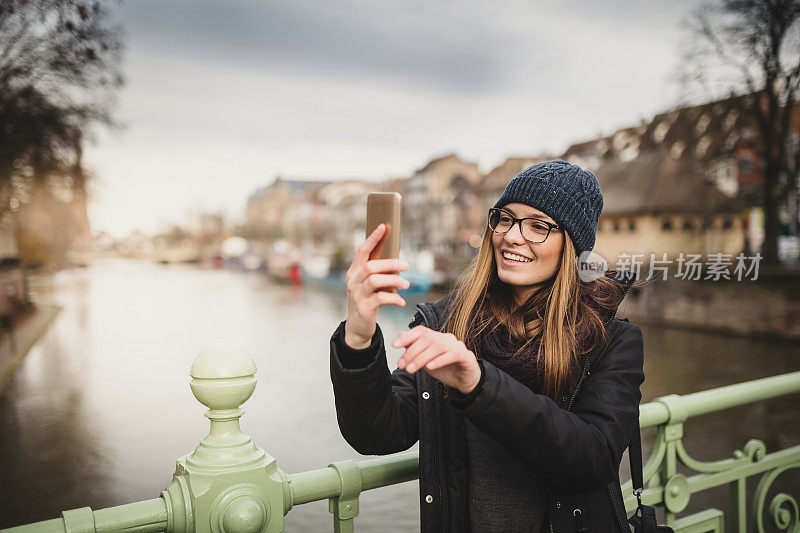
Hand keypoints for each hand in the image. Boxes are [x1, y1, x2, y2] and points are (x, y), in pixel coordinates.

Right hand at [344, 223, 410, 348]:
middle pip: (371, 266)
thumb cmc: (368, 301)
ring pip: (375, 280)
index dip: (373, 238)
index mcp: (354, 272)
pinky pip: (381, 298)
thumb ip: (378, 273)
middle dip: (391, 263)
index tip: (384, 226)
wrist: (357, 327)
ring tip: (406, 284)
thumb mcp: (369, 285)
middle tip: (407, 265)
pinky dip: (394, 298)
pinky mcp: (364, 308)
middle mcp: (353, 281)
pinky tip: (401, 301)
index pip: (362, 251)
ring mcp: (356, 295)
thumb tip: (398, 261)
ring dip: (394, 280)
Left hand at [392, 326, 480, 394]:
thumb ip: (415, 349)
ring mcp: (457, 346)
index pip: (421, 331)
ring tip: (411, 369)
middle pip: (427, 339)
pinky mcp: (466, 356)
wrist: (465, 381)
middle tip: (402, 365)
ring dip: (422, 358)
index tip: (394, 345)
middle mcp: (446, 338)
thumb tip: (400, 336)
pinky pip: (452, 355)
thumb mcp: (426, 360)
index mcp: (436, 337)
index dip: (407, 336)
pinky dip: (439, 360)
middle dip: (412, 352)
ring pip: (437, 346)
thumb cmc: (445, 369)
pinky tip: (430, 367)